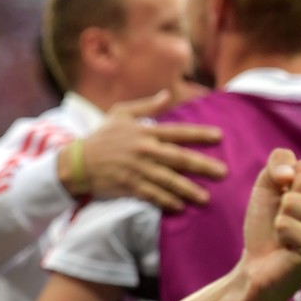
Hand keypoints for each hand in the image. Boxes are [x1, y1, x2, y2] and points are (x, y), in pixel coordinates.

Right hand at [65, 88, 227, 210]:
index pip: (178, 132)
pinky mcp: (128, 186)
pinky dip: (166, 201)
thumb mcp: (120, 114)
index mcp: (145, 132)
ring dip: (188, 189)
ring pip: (168, 180)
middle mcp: (144, 150)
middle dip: (202, 166)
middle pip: (179, 158)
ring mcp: (136, 169)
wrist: (76, 162)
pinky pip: (152, 194)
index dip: (199, 134)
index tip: (220, 137)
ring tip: (205, 197)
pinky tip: (179, 206)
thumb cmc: (100, 136)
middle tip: (223, 173)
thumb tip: (168, 94)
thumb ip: (146, 105)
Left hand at [240, 148, 300, 300]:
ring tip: (290, 237)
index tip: (289, 209)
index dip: (285, 187)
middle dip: (283, 205)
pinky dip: (280, 234)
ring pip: (293, 202)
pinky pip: (287, 223)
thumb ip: (278, 161)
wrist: (259, 265)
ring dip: (282, 221)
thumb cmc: (269, 225)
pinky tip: (291, 248)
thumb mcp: (270, 184)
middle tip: (289, 226)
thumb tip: (289, 175)